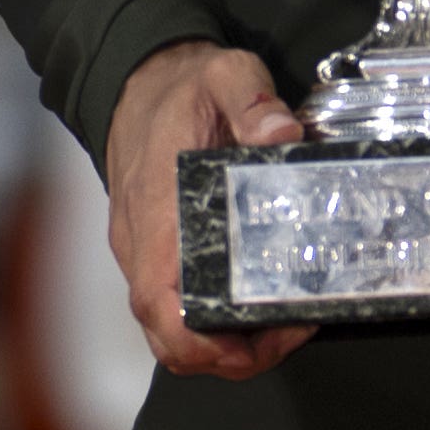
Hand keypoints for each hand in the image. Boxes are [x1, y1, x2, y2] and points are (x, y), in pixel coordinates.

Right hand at [103, 40, 310, 376]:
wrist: (138, 83)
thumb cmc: (180, 88)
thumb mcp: (224, 74)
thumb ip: (252, 99)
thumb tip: (282, 133)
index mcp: (155, 212)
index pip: (157, 302)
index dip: (197, 340)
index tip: (249, 343)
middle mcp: (143, 244)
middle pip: (168, 335)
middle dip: (230, 355)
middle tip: (291, 331)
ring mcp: (146, 254)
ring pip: (174, 329)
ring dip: (227, 343)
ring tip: (286, 322)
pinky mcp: (157, 254)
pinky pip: (179, 306)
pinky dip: (217, 321)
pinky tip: (262, 299)